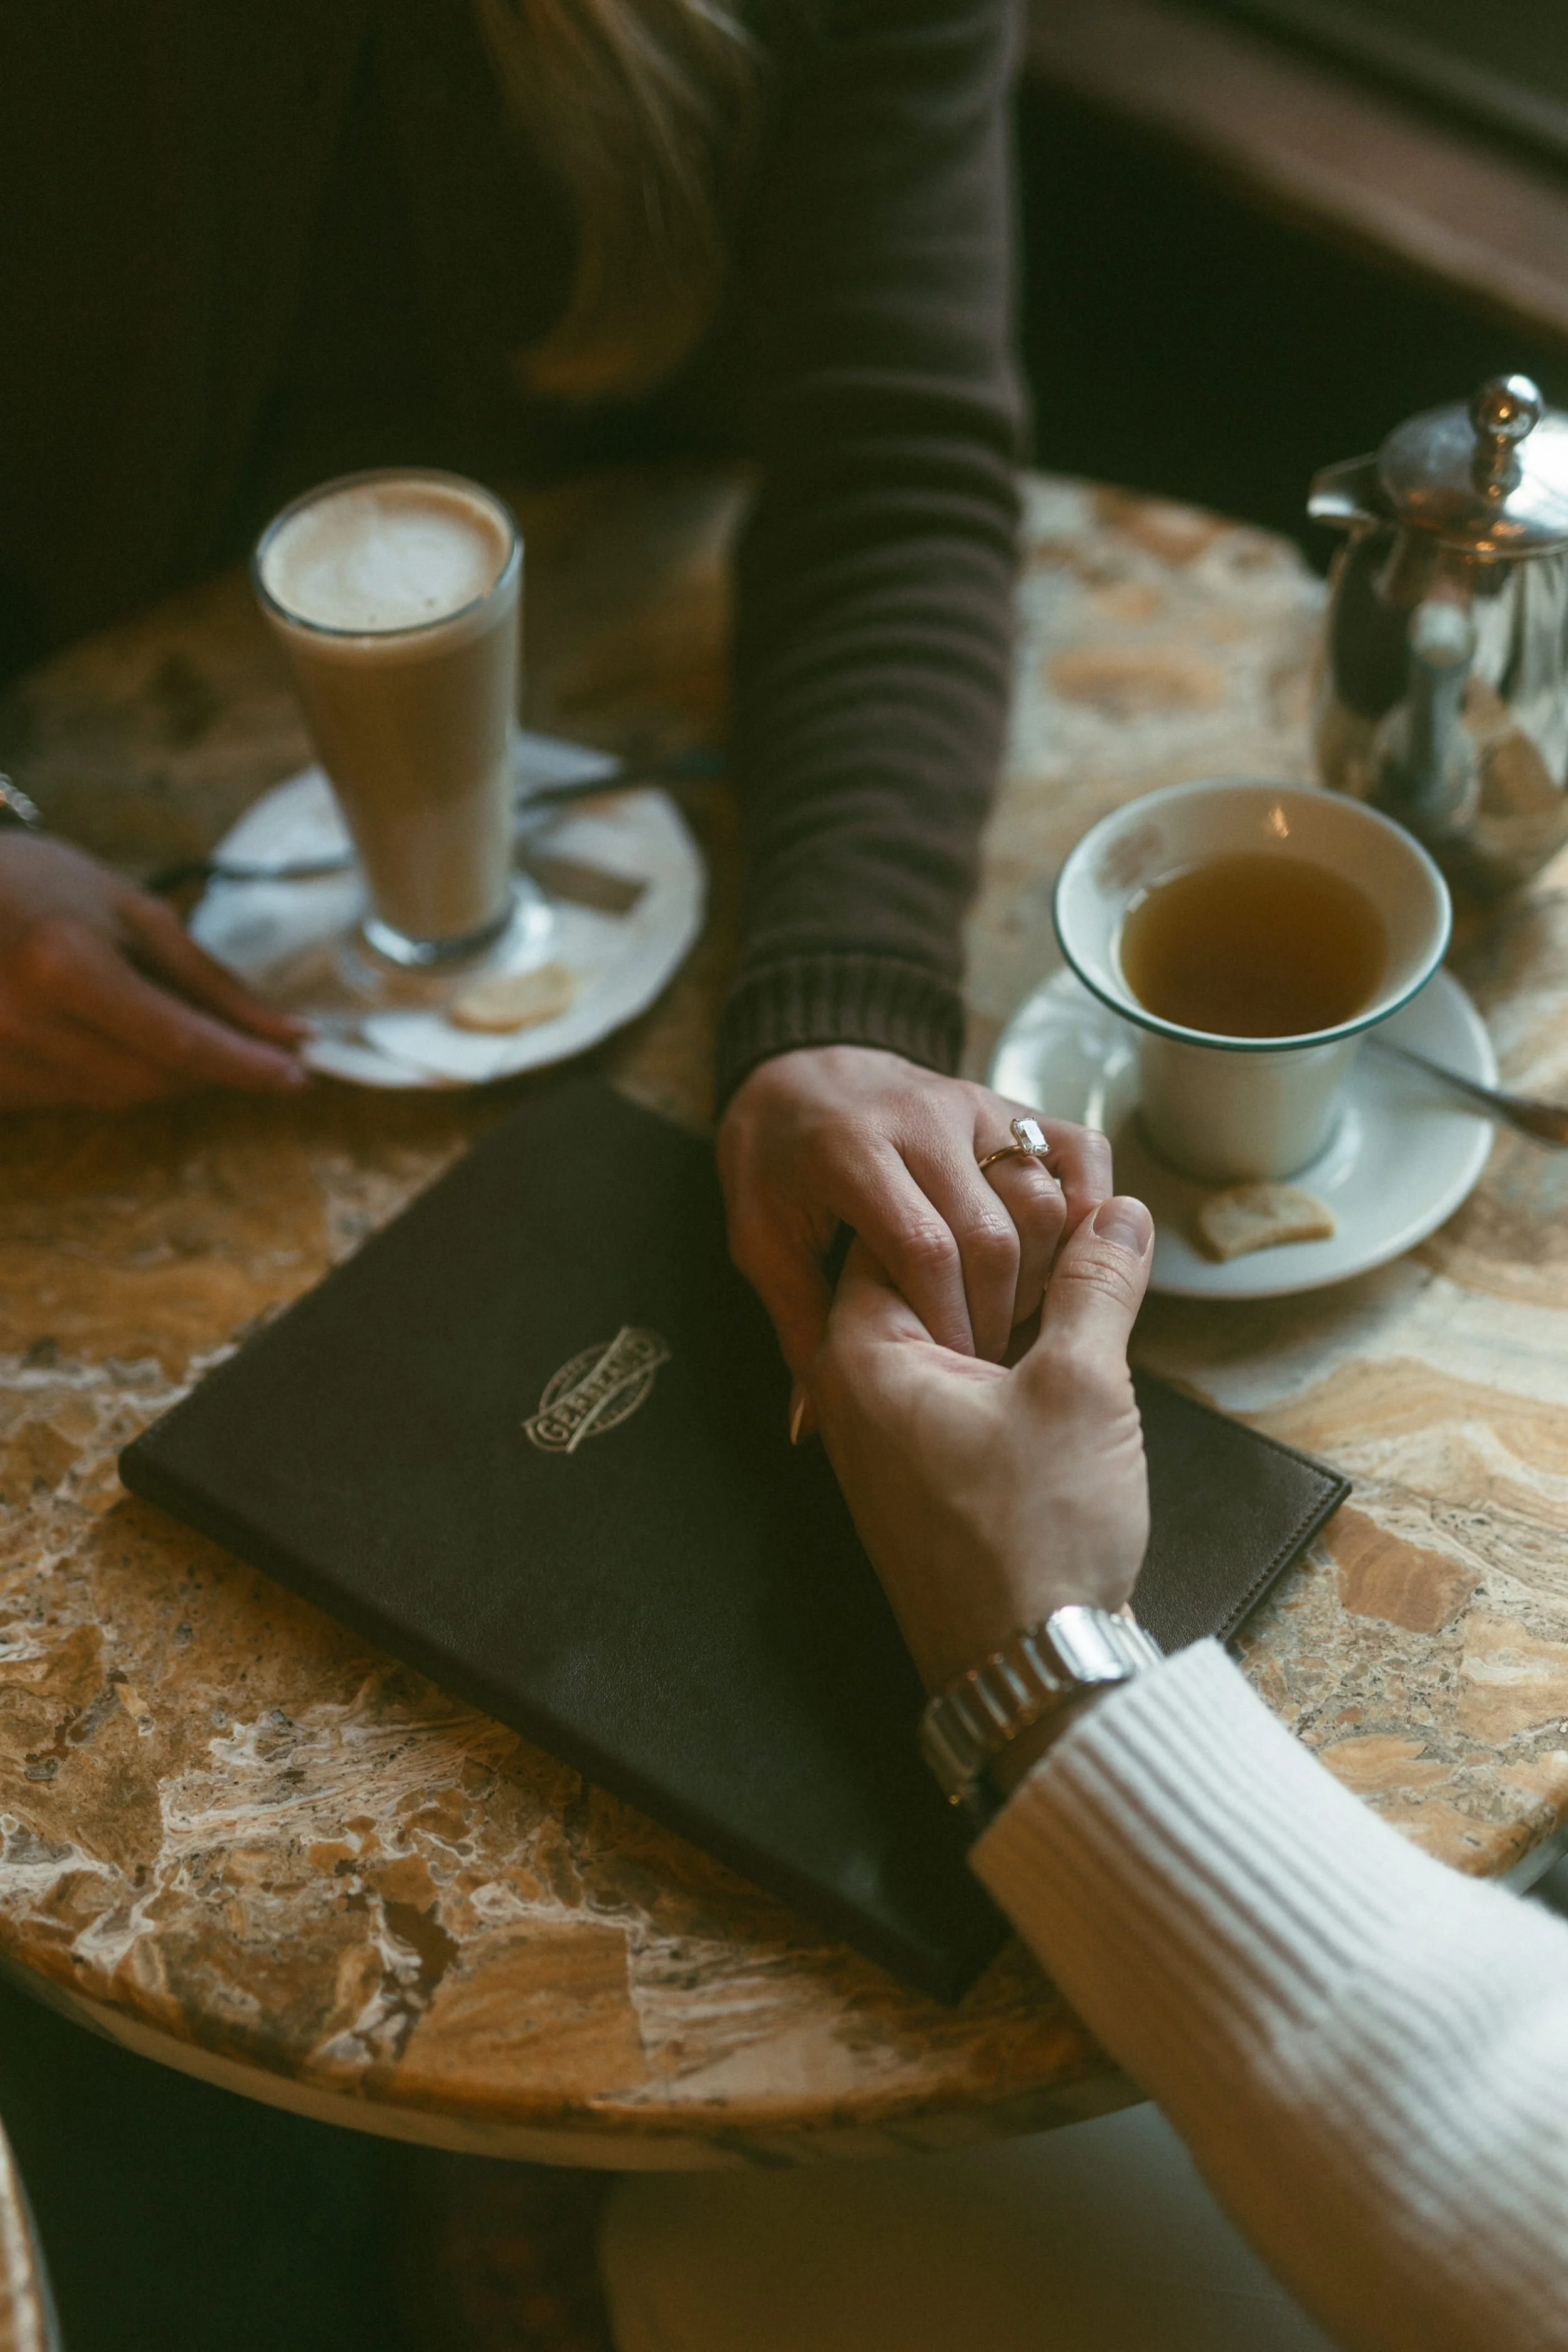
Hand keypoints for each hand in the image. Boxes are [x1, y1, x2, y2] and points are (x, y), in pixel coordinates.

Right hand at [0, 834, 307, 1108]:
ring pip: (112, 1097)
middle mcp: (24, 1024)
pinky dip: (104, 1073)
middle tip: (238, 1045)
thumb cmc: (30, 884)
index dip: (248, 1066)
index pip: (182, 1041)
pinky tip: (96, 1032)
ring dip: (156, 1072)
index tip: (299, 1074)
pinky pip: (69, 1098)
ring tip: (154, 1021)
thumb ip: (207, 978)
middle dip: (206, 1069)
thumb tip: (286, 1032)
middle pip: (151, 1081)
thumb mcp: (126, 909)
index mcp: (65, 966)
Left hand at [717, 1046, 1112, 1381]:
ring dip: (1044, 1273)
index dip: (948, 1321)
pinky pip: (1078, 1149)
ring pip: (1042, 1198)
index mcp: (851, 1153)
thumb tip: (809, 1424)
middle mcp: (922, 1119)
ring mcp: (975, 1106)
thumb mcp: (763, 1241)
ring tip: (1019, 1321)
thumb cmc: (776, 1164)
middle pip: (991, 1234)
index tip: (953, 1373)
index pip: (924, 1248)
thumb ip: (799, 1326)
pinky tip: (1072, 1259)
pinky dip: (1090, 1204)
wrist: (803, 1068)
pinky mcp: (1013, 1103)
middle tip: (987, 1362)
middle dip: (997, 1314)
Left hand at [807, 1197, 1153, 1690]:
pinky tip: (1076, 1350)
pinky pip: (965, 1387)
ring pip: (953, 1334)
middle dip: (1008, 1249)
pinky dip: (1014, 1360)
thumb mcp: (1078, 1387)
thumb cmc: (1035, 1533)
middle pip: (926, 1277)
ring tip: (1092, 1282)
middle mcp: (860, 1392)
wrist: (1032, 1667)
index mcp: (863, 1354)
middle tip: (1085, 1231)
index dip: (984, 1198)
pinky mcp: (931, 1476)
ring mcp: (893, 1440)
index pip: (904, 1229)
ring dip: (1019, 1305)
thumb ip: (1096, 1286)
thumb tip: (1122, 1213)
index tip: (1055, 1188)